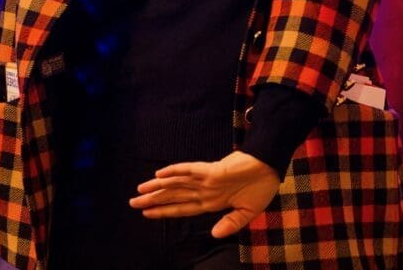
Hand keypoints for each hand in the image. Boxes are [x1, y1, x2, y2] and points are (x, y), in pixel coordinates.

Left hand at [129, 150, 279, 238]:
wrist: (270, 167)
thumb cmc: (260, 187)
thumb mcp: (247, 213)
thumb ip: (231, 223)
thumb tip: (214, 235)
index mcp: (211, 201)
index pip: (182, 208)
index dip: (164, 211)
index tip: (147, 213)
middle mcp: (204, 190)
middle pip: (174, 196)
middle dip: (153, 200)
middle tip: (132, 202)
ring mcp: (206, 179)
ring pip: (176, 183)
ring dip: (158, 187)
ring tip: (139, 190)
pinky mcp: (212, 170)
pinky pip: (189, 170)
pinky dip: (175, 171)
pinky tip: (161, 173)